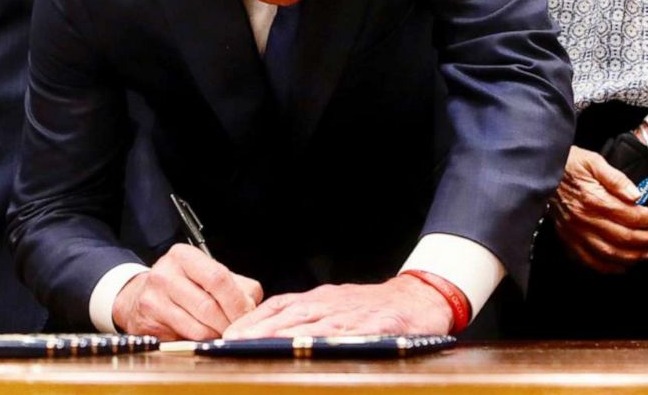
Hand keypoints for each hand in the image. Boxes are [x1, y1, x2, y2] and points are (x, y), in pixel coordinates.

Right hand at [112, 244, 262, 338]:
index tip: (247, 314)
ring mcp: (154, 297)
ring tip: (222, 333)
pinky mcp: (149, 321)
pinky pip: (185, 337)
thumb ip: (236, 286)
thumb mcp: (207, 274)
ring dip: (216, 335)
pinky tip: (204, 337)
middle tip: (237, 329)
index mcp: (184, 256)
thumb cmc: (180, 285)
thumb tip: (252, 307)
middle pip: (209, 305)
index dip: (237, 301)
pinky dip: (200, 341)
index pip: (218, 278)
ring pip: (198, 326)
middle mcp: (166, 273)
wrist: (137, 296)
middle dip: (228, 322)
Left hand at [222, 275, 451, 338]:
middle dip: (257, 329)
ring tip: (256, 346)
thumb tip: (270, 336)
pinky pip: (347, 333)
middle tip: (230, 342)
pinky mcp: (374, 324)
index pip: (278, 307)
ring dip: (280, 336)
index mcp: (318, 301)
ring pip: (311, 324)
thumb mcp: (336, 308)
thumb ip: (308, 320)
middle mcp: (329, 304)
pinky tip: (310, 348)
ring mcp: (350, 314)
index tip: (228, 333)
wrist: (419, 298)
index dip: (252, 320)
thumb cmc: (375, 308)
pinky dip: (326, 340)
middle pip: (287, 315)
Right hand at [551, 145, 647, 272]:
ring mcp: (575, 232)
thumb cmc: (569, 165)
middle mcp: (584, 219)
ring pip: (609, 253)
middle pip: (622, 237)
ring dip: (632, 257)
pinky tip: (621, 265)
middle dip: (645, 239)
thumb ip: (616, 179)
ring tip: (646, 252)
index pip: (628, 215)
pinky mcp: (568, 239)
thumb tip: (636, 195)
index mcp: (593, 199)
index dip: (647, 217)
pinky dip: (608, 267)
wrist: (540, 172)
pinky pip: (590, 260)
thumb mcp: (594, 161)